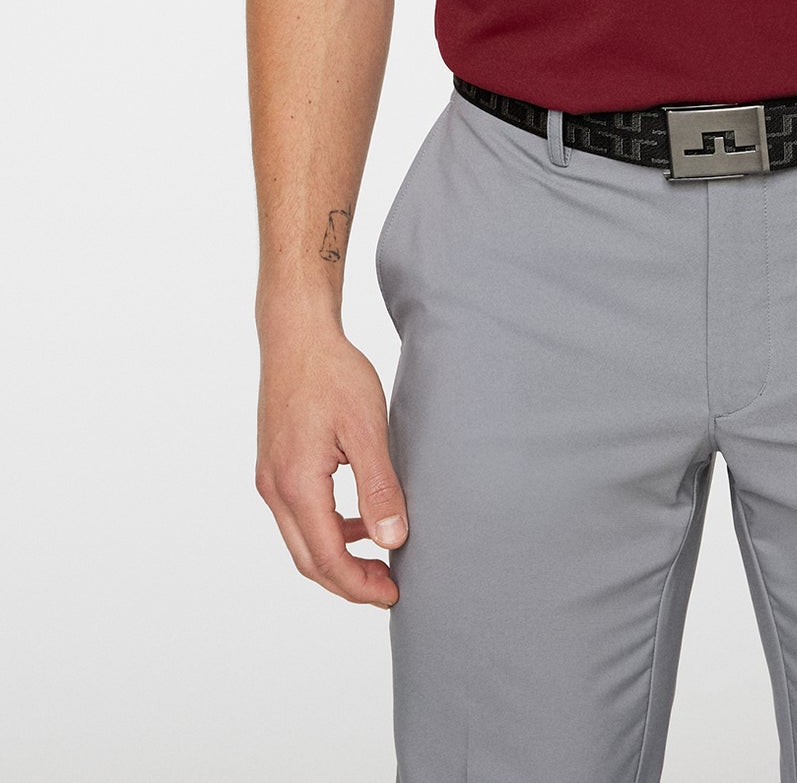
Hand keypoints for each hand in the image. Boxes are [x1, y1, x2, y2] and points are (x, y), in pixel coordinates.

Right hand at [255, 322, 408, 606]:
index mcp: (297, 484)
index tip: (394, 593)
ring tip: (379, 558)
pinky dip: (327, 530)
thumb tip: (392, 541)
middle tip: (388, 587)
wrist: (296, 334)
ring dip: (337, 557)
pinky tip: (358, 520)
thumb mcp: (367, 429)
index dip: (360, 584)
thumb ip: (379, 489)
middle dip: (348, 581)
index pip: (327, 558)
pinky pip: (298, 515)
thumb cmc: (332, 373)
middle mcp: (275, 489)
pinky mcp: (274, 466)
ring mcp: (270, 478)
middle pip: (308, 560)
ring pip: (301, 541)